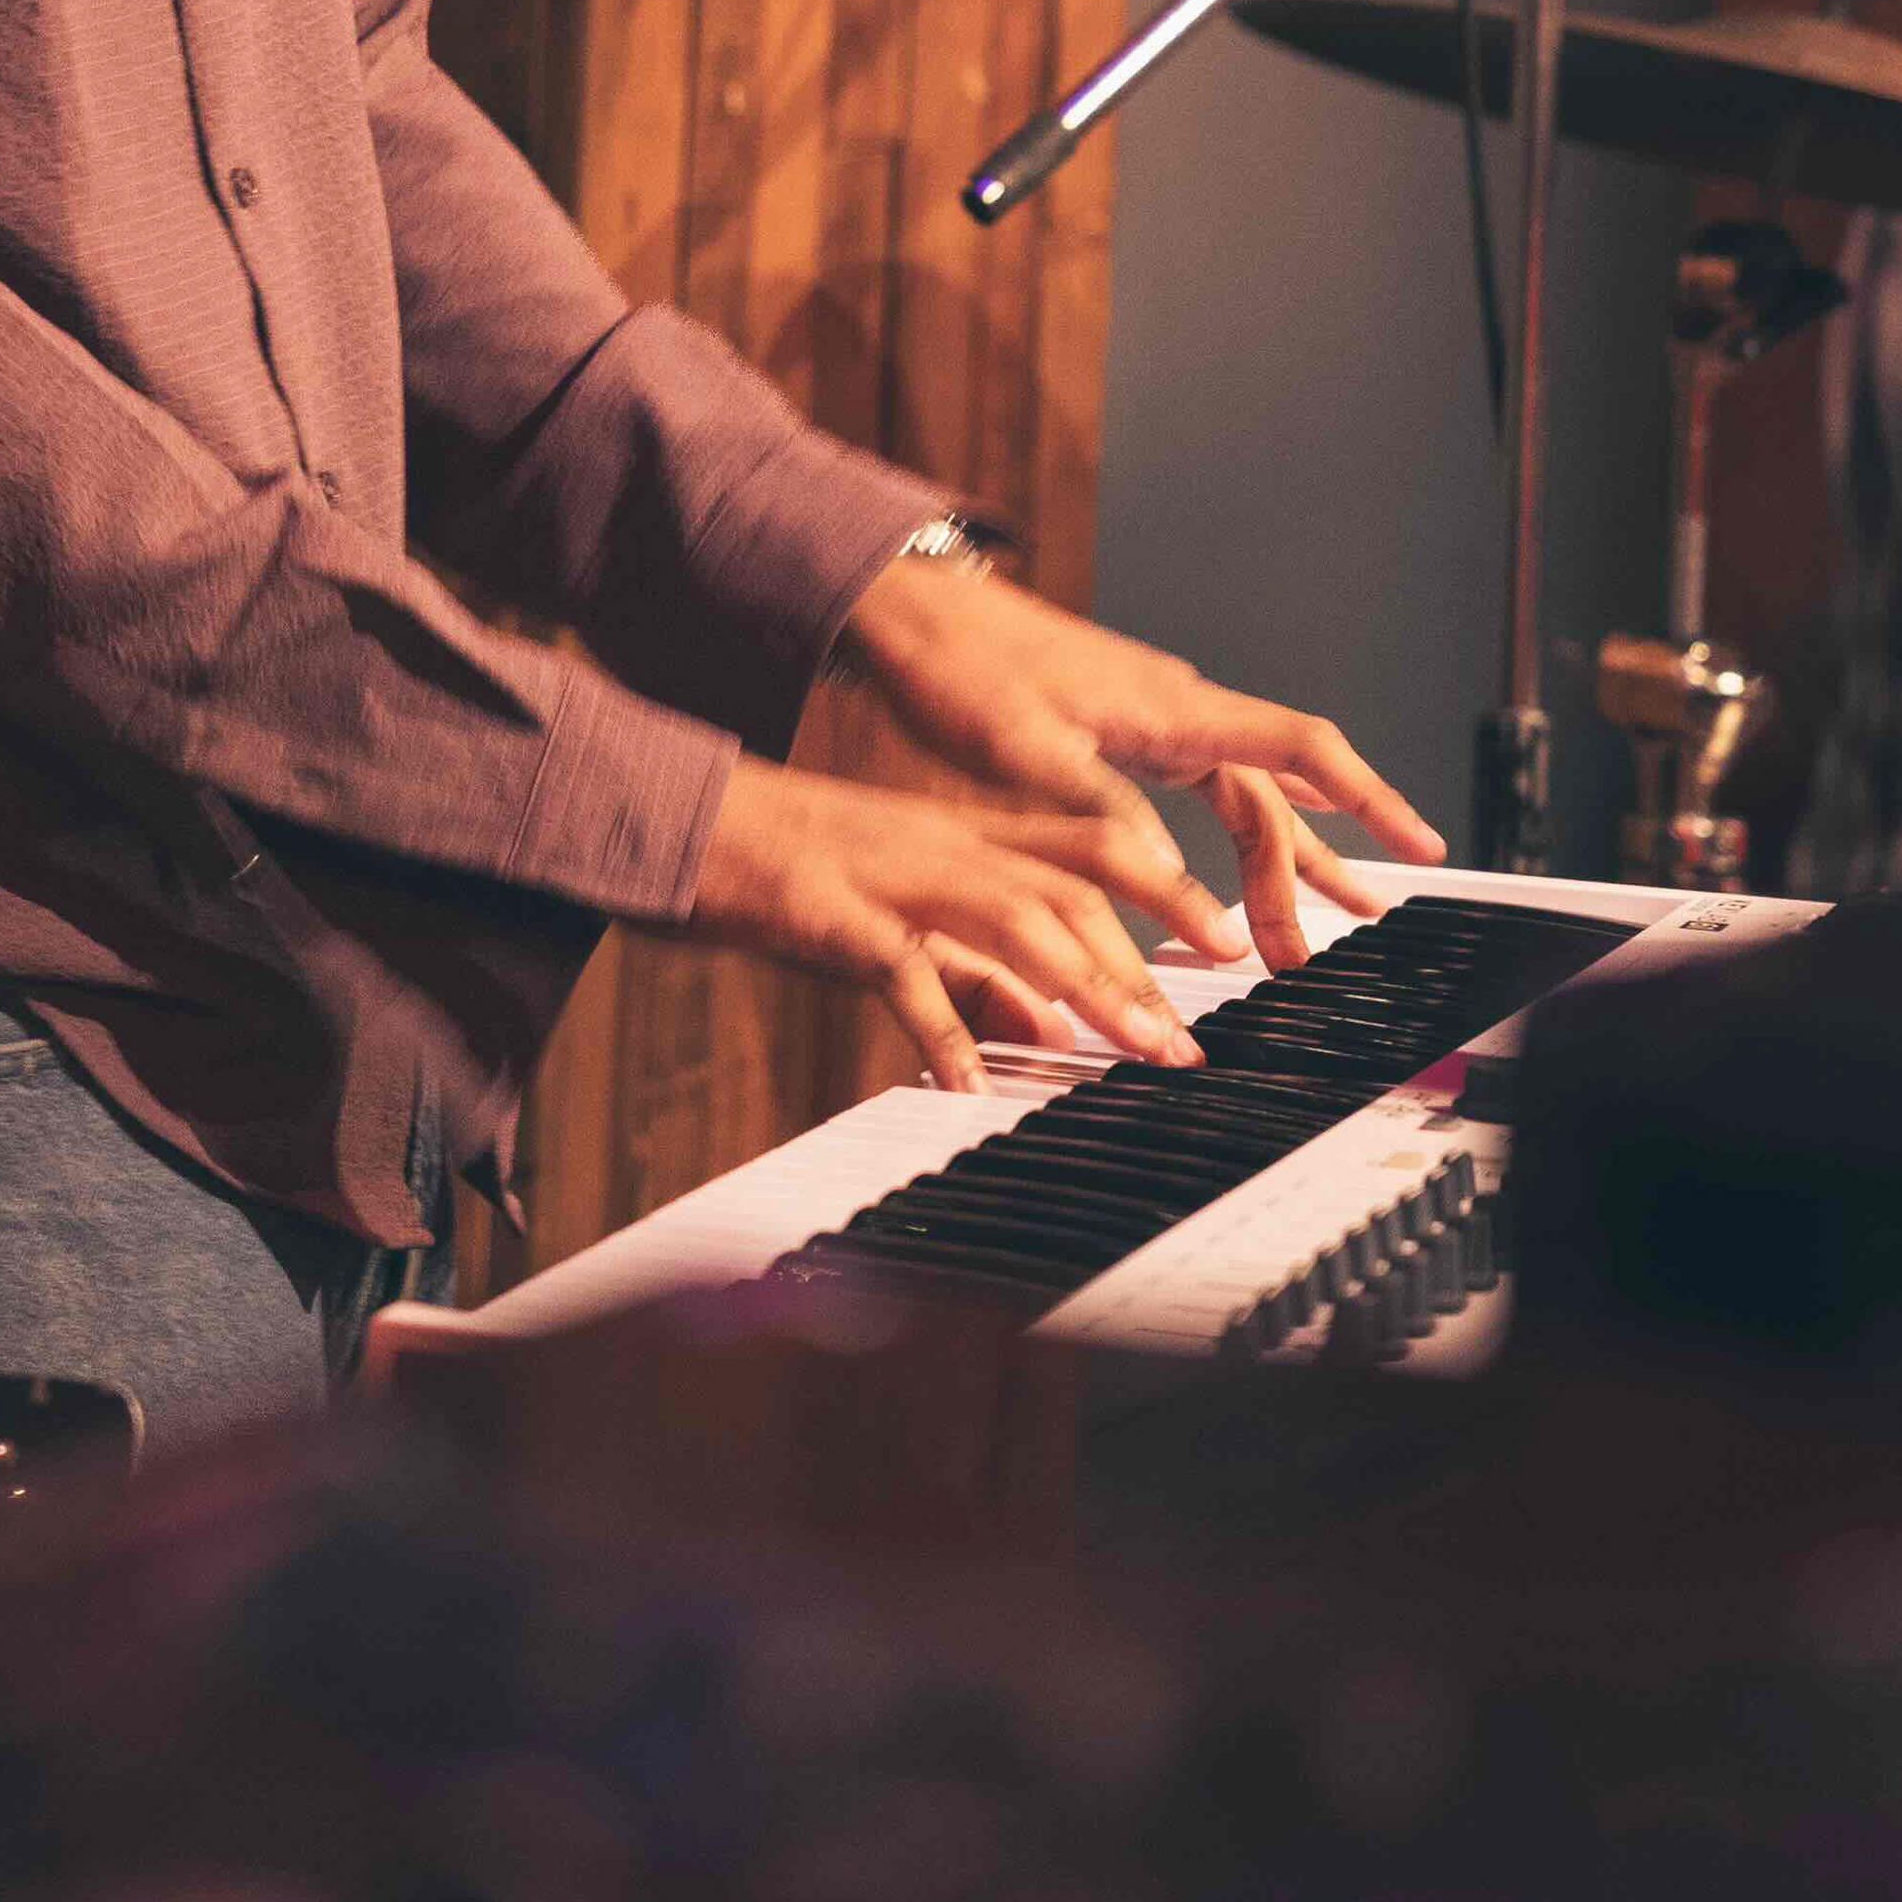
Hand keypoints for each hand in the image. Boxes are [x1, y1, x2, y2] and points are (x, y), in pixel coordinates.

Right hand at [690, 757, 1215, 1098]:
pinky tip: (969, 1086)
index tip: (1228, 946)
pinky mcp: (828, 911)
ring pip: (1011, 918)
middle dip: (1141, 967)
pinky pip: (899, 970)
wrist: (673, 815)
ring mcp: (888, 872)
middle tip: (1187, 1042)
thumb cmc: (780, 869)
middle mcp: (941, 844)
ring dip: (1079, 990)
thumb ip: (972, 969)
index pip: (1088, 850)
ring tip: (1126, 1055)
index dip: (1167, 892)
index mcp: (962, 836)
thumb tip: (1051, 1031)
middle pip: (1069, 891)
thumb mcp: (894, 913)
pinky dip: (940, 1029)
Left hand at [839, 555, 1440, 966]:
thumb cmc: (962, 672)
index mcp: (1174, 710)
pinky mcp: (1123, 732)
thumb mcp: (1029, 757)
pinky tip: (1231, 878)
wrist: (910, 612)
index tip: (1422, 846)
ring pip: (1238, 802)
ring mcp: (1154, 721)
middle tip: (1301, 958)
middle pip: (1270, 800)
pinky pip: (1199, 794)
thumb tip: (1179, 893)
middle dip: (1298, 878)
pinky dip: (1222, 843)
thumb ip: (1109, 820)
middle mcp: (1179, 711)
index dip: (1371, 798)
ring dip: (1267, 869)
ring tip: (1298, 938)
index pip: (1301, 749)